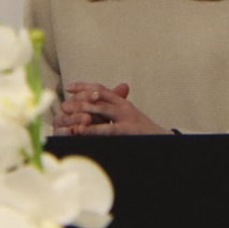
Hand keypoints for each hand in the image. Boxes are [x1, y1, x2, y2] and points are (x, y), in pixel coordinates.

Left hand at [54, 82, 168, 135]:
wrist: (164, 141)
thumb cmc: (143, 132)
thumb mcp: (128, 118)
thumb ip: (113, 112)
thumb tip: (95, 109)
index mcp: (123, 102)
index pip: (101, 89)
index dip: (84, 86)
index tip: (69, 86)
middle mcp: (124, 106)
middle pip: (98, 96)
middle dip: (79, 99)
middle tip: (64, 104)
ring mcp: (127, 117)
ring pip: (101, 109)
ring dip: (83, 111)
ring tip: (68, 114)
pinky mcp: (128, 130)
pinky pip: (107, 129)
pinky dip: (92, 130)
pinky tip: (81, 132)